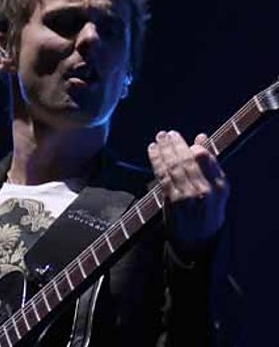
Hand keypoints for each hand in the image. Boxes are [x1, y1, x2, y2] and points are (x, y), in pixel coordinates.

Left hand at [147, 130, 229, 247]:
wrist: (198, 239)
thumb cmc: (208, 210)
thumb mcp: (218, 189)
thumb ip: (210, 163)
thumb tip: (201, 137)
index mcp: (220, 186)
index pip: (205, 159)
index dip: (191, 146)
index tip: (181, 138)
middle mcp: (204, 190)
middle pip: (187, 160)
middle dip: (175, 144)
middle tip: (168, 133)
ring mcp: (187, 196)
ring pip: (173, 166)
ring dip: (164, 149)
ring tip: (159, 138)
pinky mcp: (172, 200)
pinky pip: (162, 175)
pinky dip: (156, 160)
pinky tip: (153, 150)